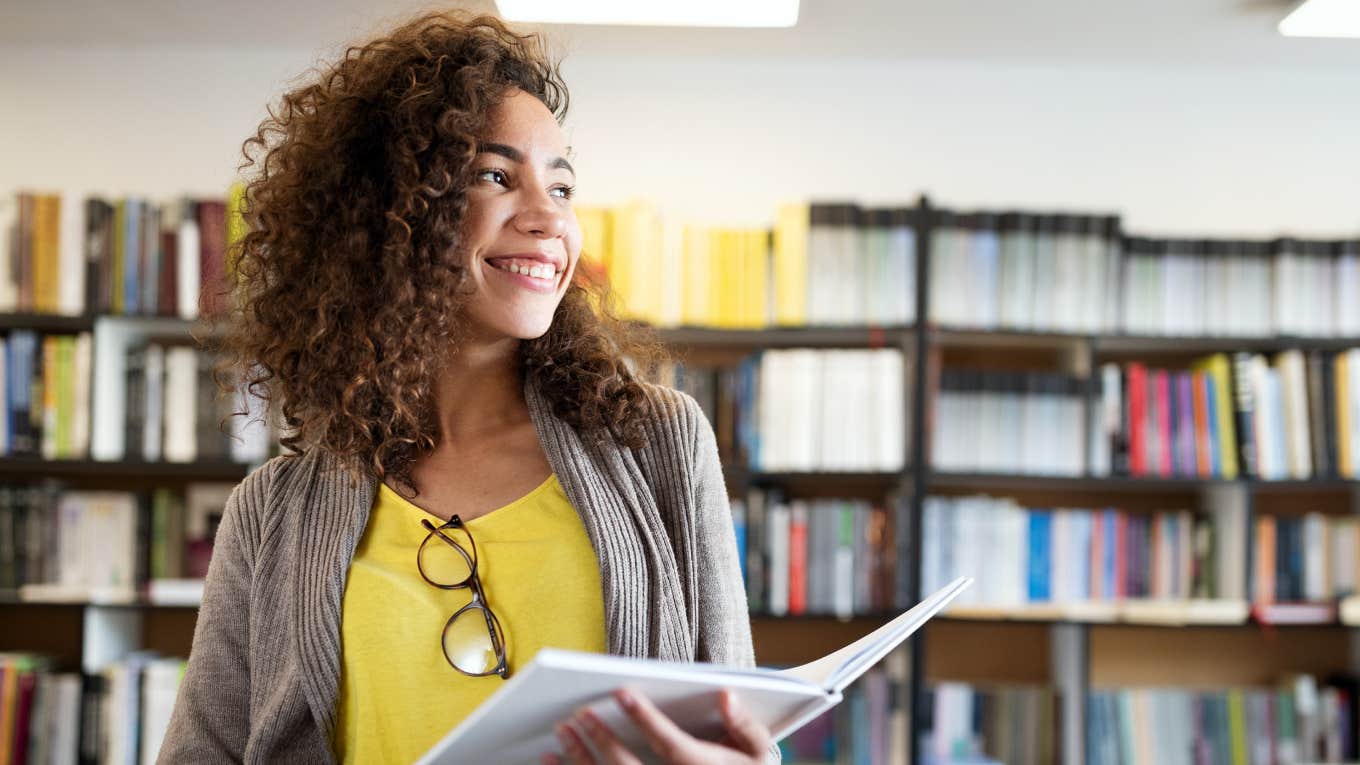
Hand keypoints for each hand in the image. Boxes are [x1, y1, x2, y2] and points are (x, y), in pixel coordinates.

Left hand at [542, 687, 772, 764]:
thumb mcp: (758, 753)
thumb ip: (745, 725)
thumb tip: (725, 695)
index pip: (669, 743)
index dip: (645, 718)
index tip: (620, 692)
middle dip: (600, 739)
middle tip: (577, 713)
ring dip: (579, 759)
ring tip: (560, 732)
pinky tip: (552, 759)